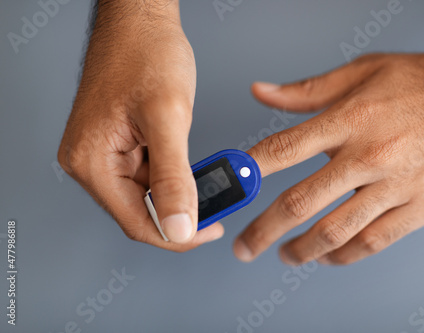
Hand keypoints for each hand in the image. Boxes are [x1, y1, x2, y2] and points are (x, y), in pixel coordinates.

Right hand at [58, 1, 222, 249]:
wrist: (140, 19)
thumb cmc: (145, 52)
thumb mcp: (168, 118)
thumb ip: (174, 178)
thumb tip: (180, 227)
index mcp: (92, 161)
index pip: (137, 222)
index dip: (177, 235)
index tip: (210, 231)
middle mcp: (92, 162)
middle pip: (142, 211)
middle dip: (182, 211)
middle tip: (217, 204)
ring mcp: (105, 153)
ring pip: (149, 194)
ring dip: (180, 191)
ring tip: (208, 179)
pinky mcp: (120, 144)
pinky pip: (150, 174)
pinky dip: (175, 175)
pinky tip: (191, 165)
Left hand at [234, 31, 423, 264]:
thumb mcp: (363, 71)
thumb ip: (307, 91)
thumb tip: (261, 92)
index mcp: (350, 119)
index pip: (283, 150)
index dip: (249, 173)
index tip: (231, 191)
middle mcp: (369, 156)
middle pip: (301, 202)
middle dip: (264, 230)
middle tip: (244, 246)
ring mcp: (396, 186)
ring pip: (336, 231)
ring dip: (302, 250)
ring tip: (285, 255)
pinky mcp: (422, 207)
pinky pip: (374, 241)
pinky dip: (345, 255)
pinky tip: (329, 256)